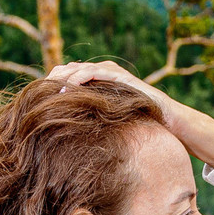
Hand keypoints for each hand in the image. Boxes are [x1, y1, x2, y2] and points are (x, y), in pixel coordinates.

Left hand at [43, 59, 213, 167]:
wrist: (177, 128)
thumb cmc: (147, 131)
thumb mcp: (115, 128)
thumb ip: (97, 126)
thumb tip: (70, 145)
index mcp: (103, 87)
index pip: (70, 79)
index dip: (53, 85)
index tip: (36, 97)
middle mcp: (109, 77)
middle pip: (71, 70)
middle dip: (53, 77)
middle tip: (36, 90)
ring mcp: (119, 77)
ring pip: (83, 68)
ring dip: (64, 75)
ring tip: (49, 86)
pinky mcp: (128, 80)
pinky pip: (101, 73)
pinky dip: (83, 76)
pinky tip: (69, 85)